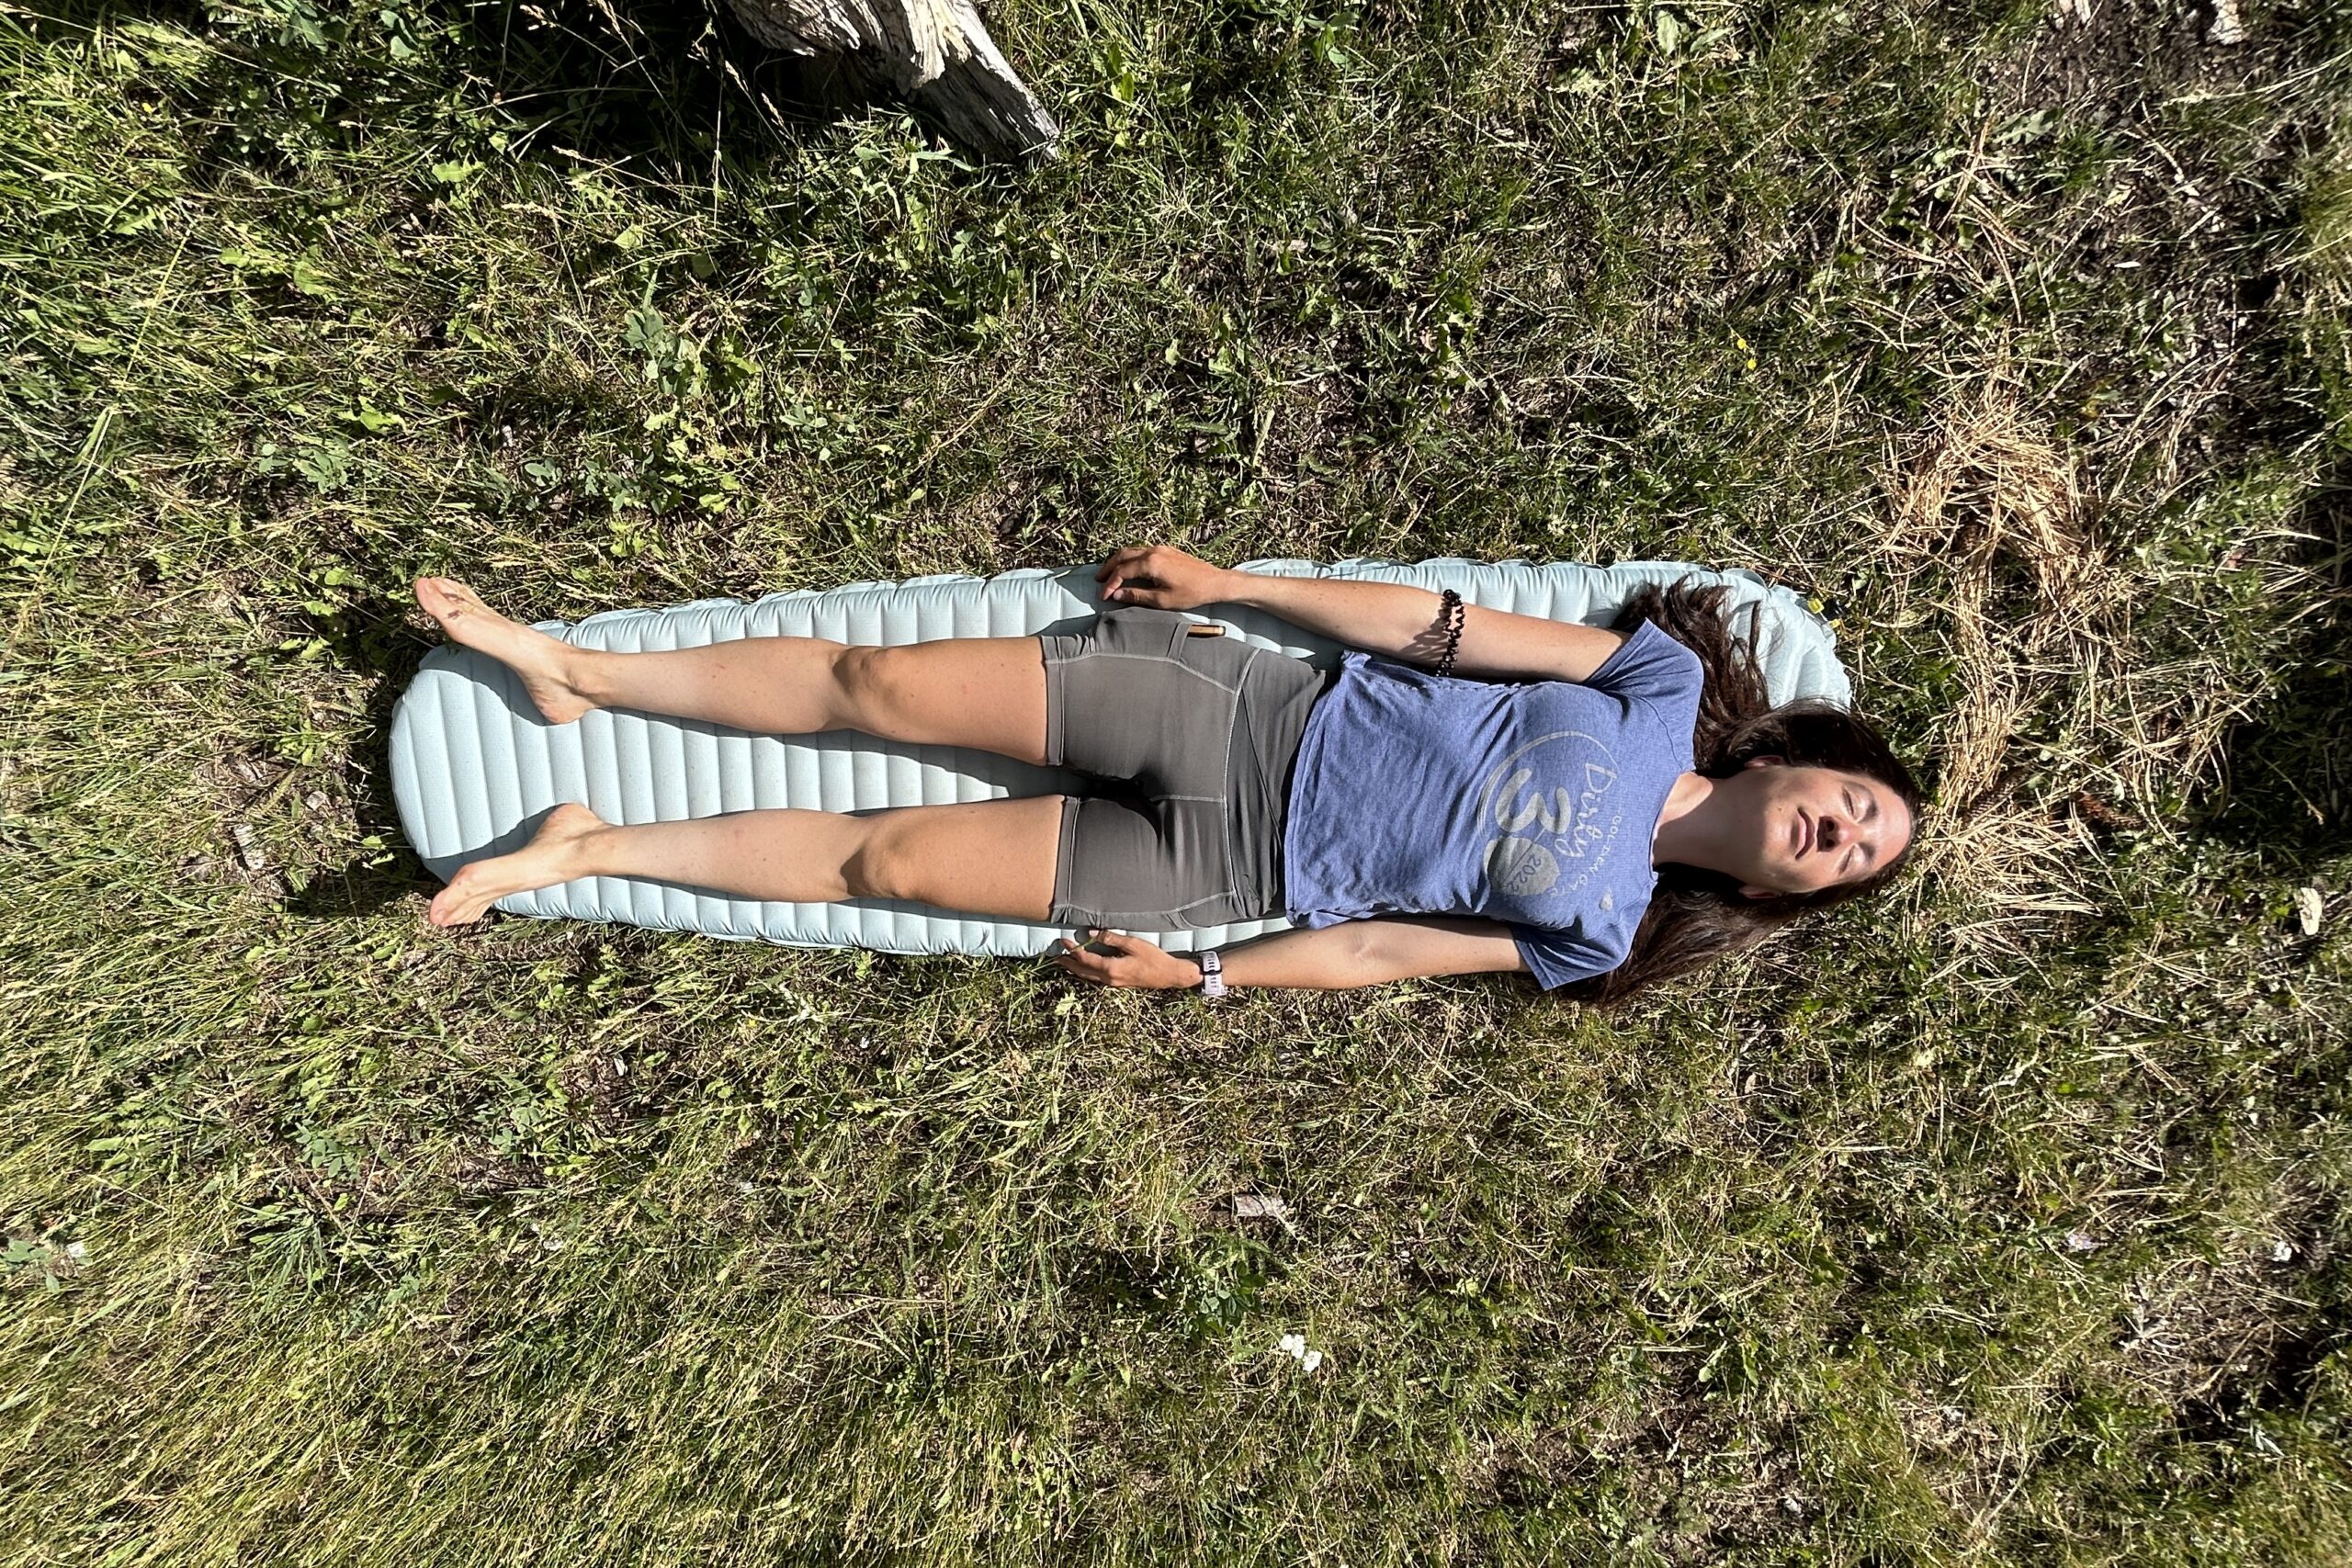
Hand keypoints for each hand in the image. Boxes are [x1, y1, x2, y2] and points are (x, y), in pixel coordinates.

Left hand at [1052, 929, 1200, 989]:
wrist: (1169, 975)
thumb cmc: (1154, 958)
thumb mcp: (1133, 944)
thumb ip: (1111, 939)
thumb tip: (1093, 934)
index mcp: (1111, 969)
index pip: (1086, 959)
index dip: (1073, 950)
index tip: (1064, 941)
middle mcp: (1109, 979)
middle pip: (1083, 971)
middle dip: (1068, 963)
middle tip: (1056, 956)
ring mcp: (1114, 983)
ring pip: (1089, 977)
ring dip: (1076, 969)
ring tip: (1065, 963)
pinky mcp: (1118, 983)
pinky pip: (1097, 978)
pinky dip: (1086, 972)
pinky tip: (1085, 968)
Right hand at [1095, 545, 1230, 611]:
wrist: (1215, 582)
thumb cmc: (1192, 593)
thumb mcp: (1162, 600)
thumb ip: (1137, 596)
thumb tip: (1117, 594)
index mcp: (1151, 563)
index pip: (1122, 572)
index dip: (1110, 584)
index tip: (1103, 595)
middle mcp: (1153, 551)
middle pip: (1122, 556)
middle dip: (1108, 568)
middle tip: (1099, 580)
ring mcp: (1161, 549)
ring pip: (1131, 551)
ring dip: (1118, 562)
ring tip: (1110, 574)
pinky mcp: (1167, 551)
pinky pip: (1142, 551)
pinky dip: (1130, 559)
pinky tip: (1129, 568)